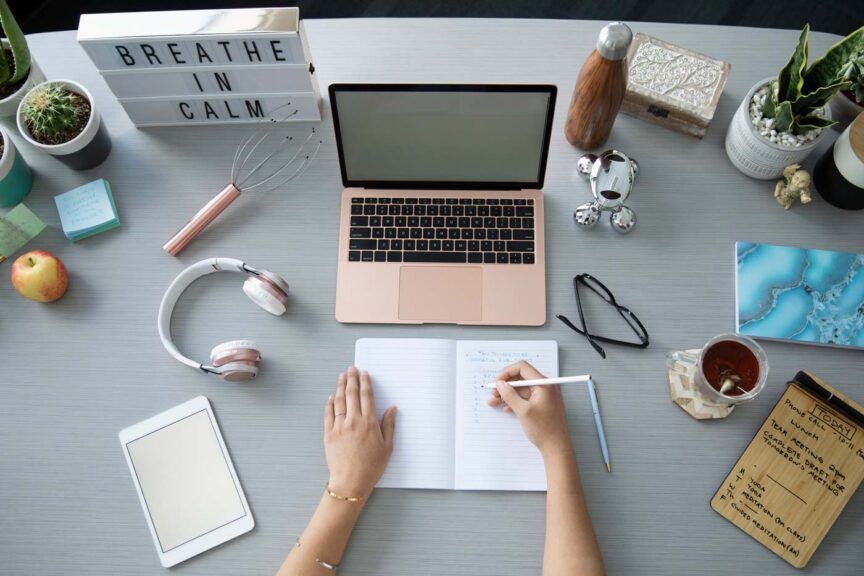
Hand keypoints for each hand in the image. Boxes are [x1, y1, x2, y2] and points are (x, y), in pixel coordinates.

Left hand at [325, 367, 396, 497]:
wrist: (350, 482)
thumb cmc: (371, 467)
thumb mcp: (387, 447)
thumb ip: (389, 425)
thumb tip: (391, 408)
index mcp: (369, 423)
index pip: (367, 397)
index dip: (365, 383)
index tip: (364, 374)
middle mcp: (353, 421)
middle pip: (352, 394)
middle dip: (352, 379)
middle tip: (351, 369)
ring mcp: (339, 426)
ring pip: (339, 401)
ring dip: (340, 387)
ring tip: (342, 377)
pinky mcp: (329, 434)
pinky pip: (328, 414)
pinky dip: (330, 403)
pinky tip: (331, 396)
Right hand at [487, 361, 571, 456]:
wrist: (556, 446)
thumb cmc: (544, 429)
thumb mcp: (523, 411)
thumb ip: (510, 395)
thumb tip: (500, 384)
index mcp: (543, 384)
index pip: (522, 368)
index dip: (507, 372)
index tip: (497, 381)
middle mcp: (544, 386)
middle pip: (521, 378)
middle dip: (505, 384)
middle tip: (494, 393)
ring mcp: (543, 395)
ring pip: (521, 389)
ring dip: (507, 394)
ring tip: (494, 401)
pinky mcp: (541, 404)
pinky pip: (525, 397)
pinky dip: (515, 401)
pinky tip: (506, 408)